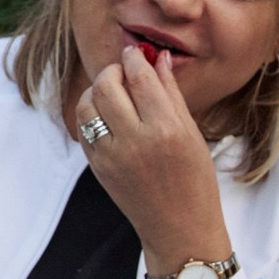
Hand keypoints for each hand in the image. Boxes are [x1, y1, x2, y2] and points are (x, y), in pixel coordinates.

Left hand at [74, 46, 231, 278]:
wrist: (178, 226)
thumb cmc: (194, 179)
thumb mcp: (191, 133)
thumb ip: (170, 93)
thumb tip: (157, 58)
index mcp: (166, 130)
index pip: (141, 79)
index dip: (135, 59)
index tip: (135, 52)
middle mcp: (135, 141)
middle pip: (107, 87)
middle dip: (112, 72)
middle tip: (121, 70)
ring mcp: (111, 156)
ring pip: (87, 106)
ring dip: (95, 91)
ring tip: (111, 91)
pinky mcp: (97, 167)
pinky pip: (84, 129)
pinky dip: (91, 114)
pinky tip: (106, 114)